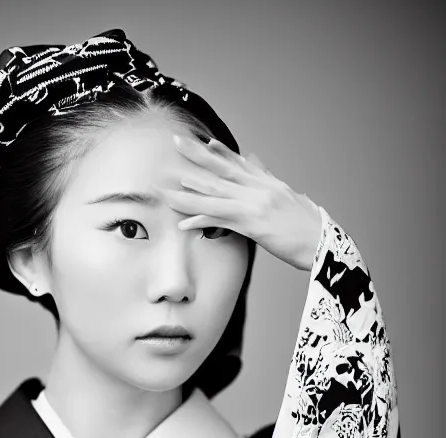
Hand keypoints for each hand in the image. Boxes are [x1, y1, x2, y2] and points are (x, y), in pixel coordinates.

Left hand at [160, 134, 322, 270]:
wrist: (322, 244)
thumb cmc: (308, 226)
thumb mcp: (289, 196)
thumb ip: (267, 177)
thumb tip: (254, 160)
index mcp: (268, 183)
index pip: (239, 163)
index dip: (219, 151)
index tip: (202, 141)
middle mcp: (260, 189)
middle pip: (222, 170)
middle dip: (197, 157)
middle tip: (177, 144)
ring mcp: (255, 205)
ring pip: (216, 195)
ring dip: (190, 191)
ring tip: (168, 188)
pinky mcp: (253, 224)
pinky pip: (221, 220)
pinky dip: (201, 220)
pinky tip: (183, 223)